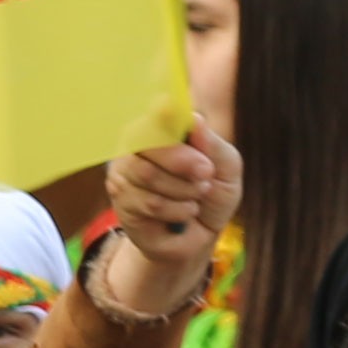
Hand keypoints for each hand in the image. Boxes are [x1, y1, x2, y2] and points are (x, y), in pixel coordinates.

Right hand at [90, 128, 241, 323]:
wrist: (201, 235)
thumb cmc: (212, 193)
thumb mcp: (226, 168)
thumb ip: (212, 144)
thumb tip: (195, 119)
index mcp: (160, 128)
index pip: (153, 113)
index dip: (165, 116)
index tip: (174, 112)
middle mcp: (135, 145)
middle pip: (145, 142)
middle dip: (184, 162)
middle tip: (206, 175)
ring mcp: (123, 173)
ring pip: (147, 175)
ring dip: (184, 190)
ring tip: (196, 197)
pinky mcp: (121, 202)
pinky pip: (149, 203)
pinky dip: (177, 210)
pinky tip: (183, 213)